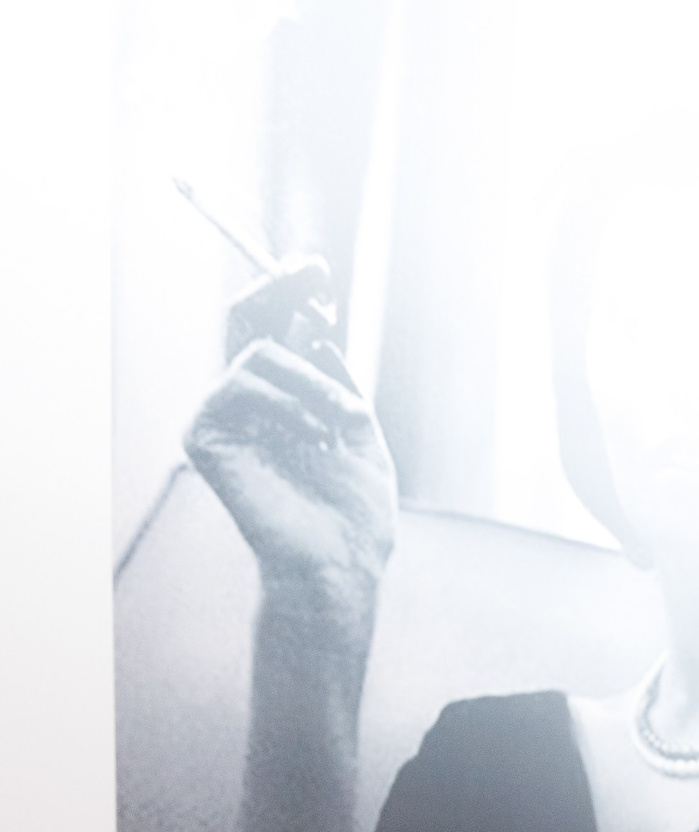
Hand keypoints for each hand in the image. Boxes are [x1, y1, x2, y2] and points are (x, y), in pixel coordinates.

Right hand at [185, 266, 396, 602]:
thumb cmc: (354, 514)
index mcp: (282, 406)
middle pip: (245, 321)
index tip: (318, 270)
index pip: (275, 333)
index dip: (289, 295)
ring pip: (258, 350)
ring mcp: (221, 419)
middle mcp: (246, 407)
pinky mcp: (205, 436)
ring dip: (311, 381)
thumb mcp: (359, 432)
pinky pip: (242, 381)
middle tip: (311, 269)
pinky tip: (314, 439)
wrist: (339, 563)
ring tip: (340, 426)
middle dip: (278, 288)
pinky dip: (288, 402)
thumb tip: (316, 333)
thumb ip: (336, 383)